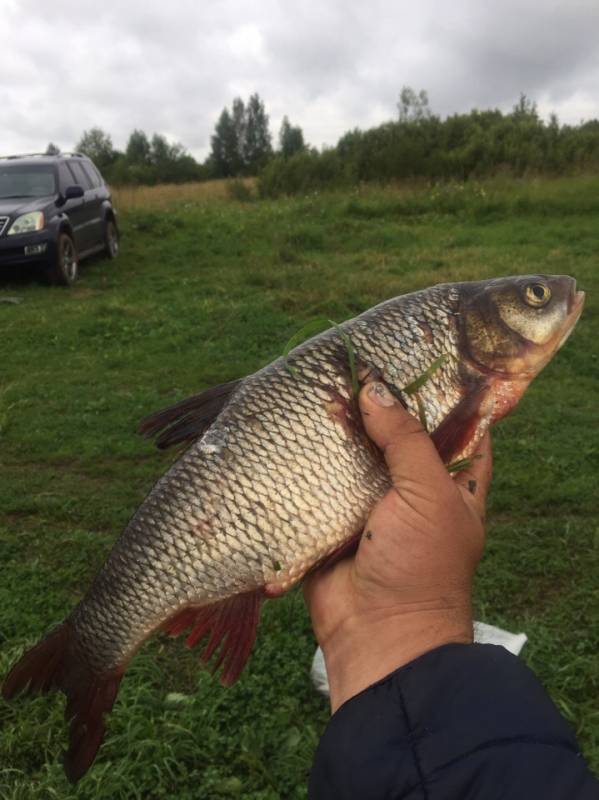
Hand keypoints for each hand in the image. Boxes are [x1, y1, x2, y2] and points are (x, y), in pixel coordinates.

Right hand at [303, 381, 492, 711]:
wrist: (377, 635)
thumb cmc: (422, 565)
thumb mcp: (429, 494)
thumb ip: (406, 438)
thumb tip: (374, 388)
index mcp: (454, 483)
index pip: (460, 427)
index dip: (443, 395)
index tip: (417, 358)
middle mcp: (415, 488)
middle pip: (399, 434)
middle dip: (379, 406)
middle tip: (356, 364)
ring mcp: (373, 503)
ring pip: (357, 454)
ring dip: (341, 428)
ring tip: (322, 385)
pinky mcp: (335, 517)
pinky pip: (323, 480)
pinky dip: (312, 459)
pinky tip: (297, 425)